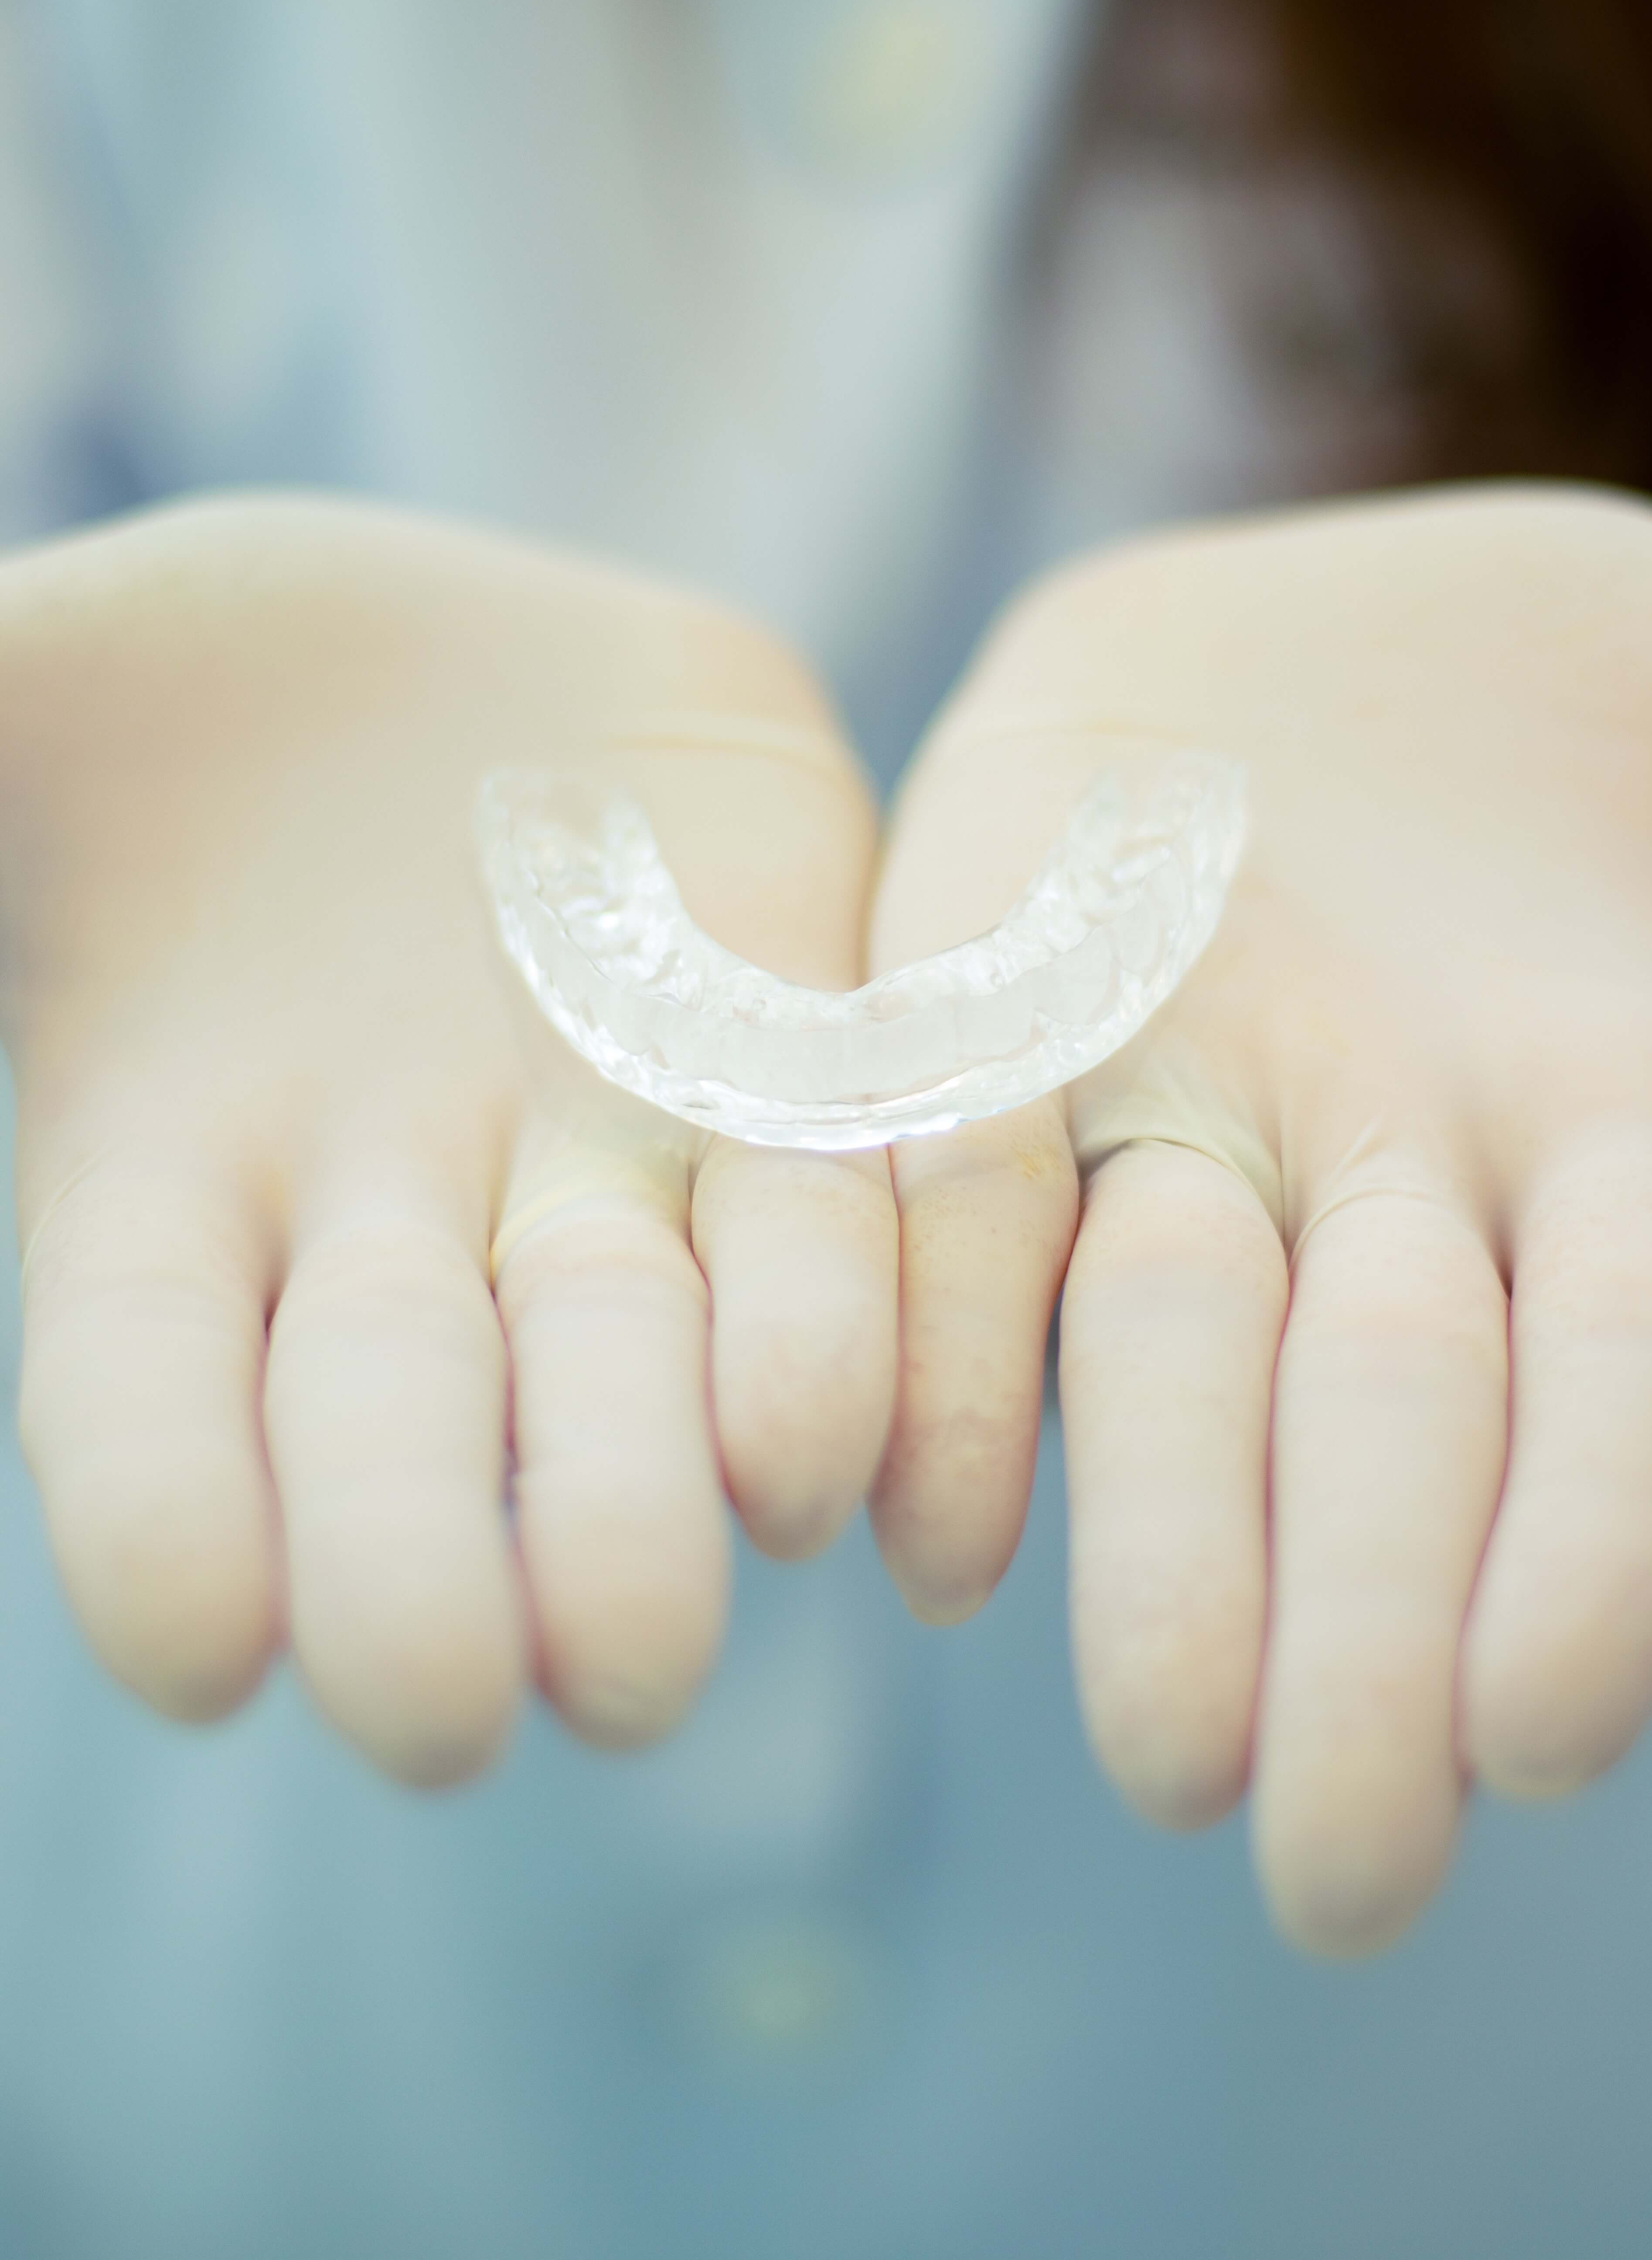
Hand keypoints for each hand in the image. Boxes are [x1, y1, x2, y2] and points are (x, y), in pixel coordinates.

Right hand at [0, 496, 895, 1780]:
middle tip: (450, 1719)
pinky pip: (827, 1225)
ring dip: (646, 1502)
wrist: (464, 655)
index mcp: (177, 1170)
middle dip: (421, 1568)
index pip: (146, 1391)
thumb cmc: (190, 689)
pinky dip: (842, 1340)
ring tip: (644, 1649)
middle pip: (402, 1423)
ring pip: (632, 1361)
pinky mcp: (779, 1063)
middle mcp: (399, 1219)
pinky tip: (846, 1463)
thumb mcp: (22, 707)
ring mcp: (598, 1153)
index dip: (161, 1521)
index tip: (197, 1655)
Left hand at [870, 485, 1651, 1951]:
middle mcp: (1396, 1162)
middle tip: (1334, 1871)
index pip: (1634, 1363)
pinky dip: (944, 1370)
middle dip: (1365, 1620)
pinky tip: (926, 1541)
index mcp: (1620, 1111)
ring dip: (1170, 1551)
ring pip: (1180, 1345)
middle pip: (1389, 1408)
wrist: (1328, 640)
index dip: (1598, 1541)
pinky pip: (965, 1196)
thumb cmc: (1628, 698)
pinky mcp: (1002, 1023)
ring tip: (1164, 1755)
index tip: (1542, 1740)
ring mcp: (1201, 1104)